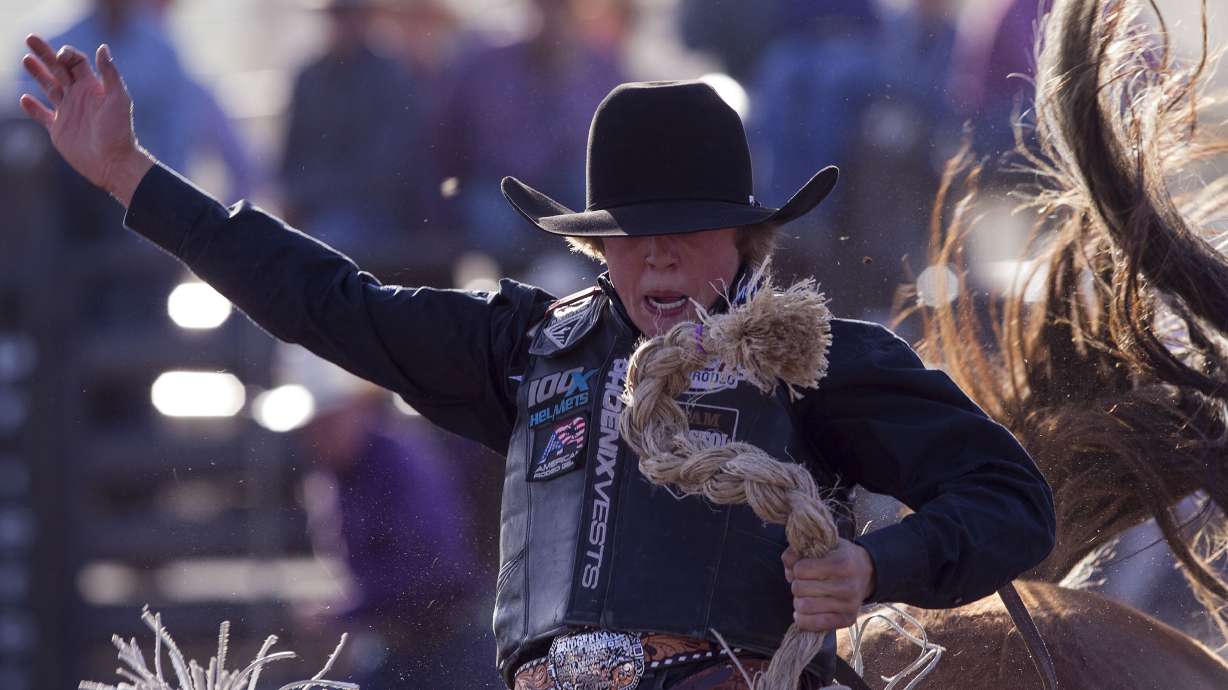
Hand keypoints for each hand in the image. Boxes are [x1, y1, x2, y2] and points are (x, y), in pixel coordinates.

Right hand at [18, 35, 152, 205]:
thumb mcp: (119, 99)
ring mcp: (67, 112)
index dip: (66, 53)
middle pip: (58, 69)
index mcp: (92, 88)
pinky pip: (42, 115)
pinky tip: (24, 99)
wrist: (113, 162)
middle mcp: (78, 97)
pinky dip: (32, 108)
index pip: (76, 62)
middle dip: (45, 54)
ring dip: (37, 73)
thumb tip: (102, 47)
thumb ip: (110, 74)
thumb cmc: (119, 131)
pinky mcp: (58, 129)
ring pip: (48, 87)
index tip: (60, 55)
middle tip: (30, 38)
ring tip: (26, 59)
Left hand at [782, 538, 875, 631]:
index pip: (801, 569)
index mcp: (842, 563)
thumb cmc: (839, 557)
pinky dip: (802, 618)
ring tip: (805, 596)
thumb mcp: (823, 545)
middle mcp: (848, 585)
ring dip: (798, 601)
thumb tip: (788, 569)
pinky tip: (804, 611)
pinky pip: (813, 625)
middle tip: (803, 583)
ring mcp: (849, 605)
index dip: (796, 568)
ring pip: (804, 607)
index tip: (802, 568)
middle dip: (796, 585)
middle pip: (800, 589)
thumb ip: (799, 552)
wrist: (868, 573)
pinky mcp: (847, 620)